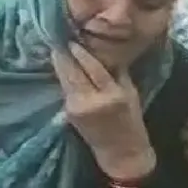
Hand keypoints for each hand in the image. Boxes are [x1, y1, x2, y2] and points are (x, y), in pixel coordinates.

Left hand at [52, 41, 155, 180]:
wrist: (120, 151)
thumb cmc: (131, 120)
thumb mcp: (130, 92)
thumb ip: (116, 71)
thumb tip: (102, 47)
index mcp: (112, 95)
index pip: (93, 69)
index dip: (81, 53)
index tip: (73, 38)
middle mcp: (92, 101)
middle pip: (73, 72)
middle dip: (63, 54)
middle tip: (57, 36)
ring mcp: (77, 108)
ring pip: (65, 79)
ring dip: (59, 62)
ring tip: (57, 46)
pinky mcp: (69, 112)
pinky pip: (65, 88)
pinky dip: (63, 75)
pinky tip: (61, 64)